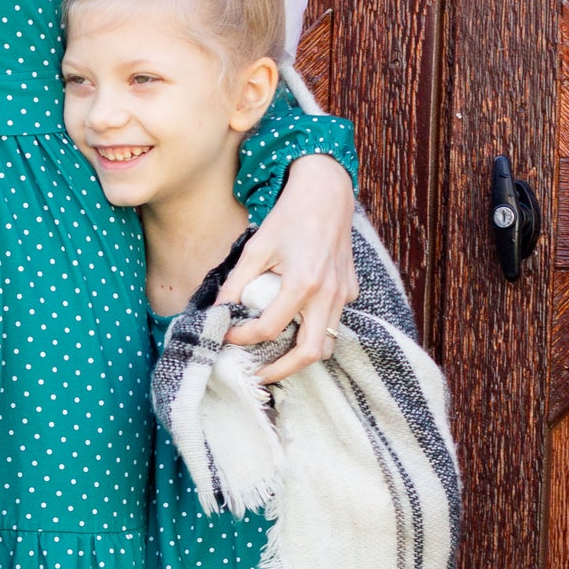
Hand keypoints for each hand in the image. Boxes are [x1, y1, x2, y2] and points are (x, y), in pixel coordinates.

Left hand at [217, 154, 355, 383]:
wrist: (327, 193)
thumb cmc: (290, 216)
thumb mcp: (256, 247)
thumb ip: (237, 284)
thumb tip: (218, 312)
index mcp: (303, 283)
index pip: (270, 329)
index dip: (243, 337)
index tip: (227, 335)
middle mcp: (328, 294)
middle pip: (309, 353)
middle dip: (281, 370)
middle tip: (257, 374)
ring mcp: (343, 294)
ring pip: (328, 344)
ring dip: (302, 356)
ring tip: (276, 357)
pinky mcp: (350, 290)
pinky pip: (334, 322)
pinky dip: (315, 332)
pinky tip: (295, 324)